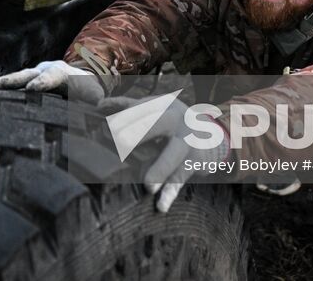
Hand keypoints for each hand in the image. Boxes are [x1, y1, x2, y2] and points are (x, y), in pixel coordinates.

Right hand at [0, 60, 103, 103]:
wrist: (76, 77)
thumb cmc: (86, 89)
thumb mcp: (94, 94)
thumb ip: (99, 101)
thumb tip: (105, 105)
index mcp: (60, 74)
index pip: (50, 78)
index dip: (42, 83)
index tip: (32, 88)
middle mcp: (44, 71)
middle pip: (29, 73)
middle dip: (16, 79)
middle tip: (1, 84)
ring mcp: (33, 74)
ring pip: (19, 78)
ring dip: (7, 83)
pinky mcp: (26, 82)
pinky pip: (14, 86)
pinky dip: (4, 91)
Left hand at [101, 95, 230, 211]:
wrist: (213, 136)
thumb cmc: (173, 122)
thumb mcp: (156, 109)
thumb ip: (129, 107)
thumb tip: (99, 105)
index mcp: (163, 106)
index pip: (141, 107)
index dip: (123, 113)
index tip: (105, 122)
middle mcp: (177, 121)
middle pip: (159, 123)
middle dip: (140, 132)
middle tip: (120, 142)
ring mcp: (187, 142)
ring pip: (174, 154)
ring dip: (161, 169)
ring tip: (148, 186)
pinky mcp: (193, 162)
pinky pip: (181, 178)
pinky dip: (170, 193)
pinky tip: (161, 206)